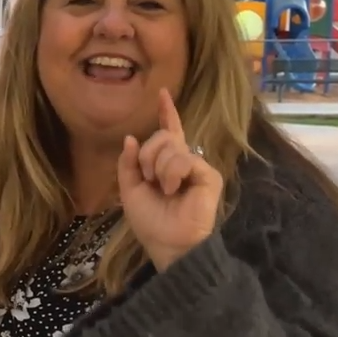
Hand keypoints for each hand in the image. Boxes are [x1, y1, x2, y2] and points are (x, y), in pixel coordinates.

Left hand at [116, 88, 223, 270]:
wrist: (168, 243)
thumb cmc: (150, 221)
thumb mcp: (130, 189)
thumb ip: (128, 163)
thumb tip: (131, 138)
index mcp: (166, 163)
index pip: (168, 132)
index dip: (166, 113)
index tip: (162, 93)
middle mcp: (184, 160)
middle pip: (162, 136)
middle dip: (147, 156)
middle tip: (149, 179)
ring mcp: (197, 166)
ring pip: (170, 146)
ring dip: (158, 168)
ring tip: (164, 189)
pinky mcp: (209, 174)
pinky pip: (184, 159)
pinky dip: (171, 174)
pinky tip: (173, 189)